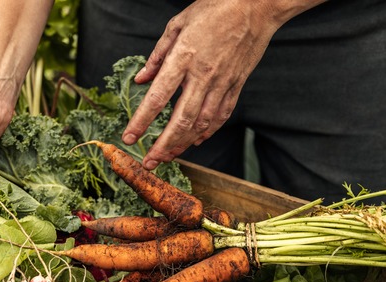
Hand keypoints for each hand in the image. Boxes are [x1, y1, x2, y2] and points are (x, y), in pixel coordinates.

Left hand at [124, 0, 321, 169]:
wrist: (257, 5)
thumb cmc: (215, 8)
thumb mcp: (178, 24)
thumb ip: (157, 55)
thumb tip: (141, 79)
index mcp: (184, 57)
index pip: (157, 97)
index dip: (141, 121)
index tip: (128, 138)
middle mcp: (203, 75)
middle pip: (180, 120)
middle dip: (163, 145)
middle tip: (149, 162)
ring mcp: (222, 83)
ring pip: (201, 123)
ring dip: (183, 143)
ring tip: (168, 156)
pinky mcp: (237, 85)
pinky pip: (221, 115)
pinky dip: (207, 132)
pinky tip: (196, 141)